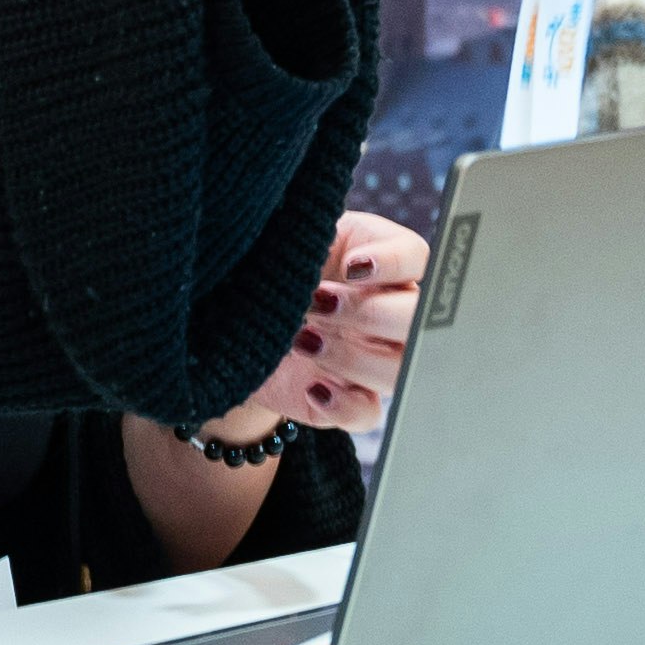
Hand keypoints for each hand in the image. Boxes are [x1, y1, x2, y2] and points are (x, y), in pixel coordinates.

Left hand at [196, 208, 424, 444]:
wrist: (226, 320)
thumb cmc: (264, 267)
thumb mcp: (285, 239)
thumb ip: (308, 232)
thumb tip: (329, 246)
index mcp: (376, 262)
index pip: (415, 257)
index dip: (393, 263)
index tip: (353, 265)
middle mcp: (384, 310)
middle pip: (417, 318)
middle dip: (368, 313)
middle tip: (316, 303)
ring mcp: (370, 356)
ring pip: (399, 368)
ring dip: (353, 357)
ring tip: (302, 341)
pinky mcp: (348, 397)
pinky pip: (370, 413)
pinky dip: (346, 404)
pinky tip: (314, 387)